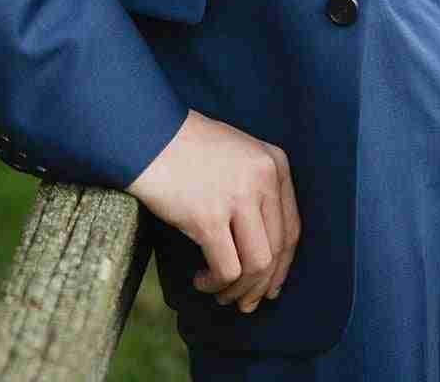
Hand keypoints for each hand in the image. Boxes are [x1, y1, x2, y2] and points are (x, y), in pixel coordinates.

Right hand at [125, 109, 299, 312]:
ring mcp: (239, 197)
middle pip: (277, 249)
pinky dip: (215, 283)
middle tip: (245, 304)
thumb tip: (262, 246)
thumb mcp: (238, 154)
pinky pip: (227, 268)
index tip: (271, 285)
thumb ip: (256, 187)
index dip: (283, 264)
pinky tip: (201, 280)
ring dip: (239, 289)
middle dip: (263, 285)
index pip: (291, 227)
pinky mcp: (209, 217)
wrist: (147, 136)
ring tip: (220, 294)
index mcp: (276, 163)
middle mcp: (264, 179)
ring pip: (257, 264)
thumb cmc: (187, 148)